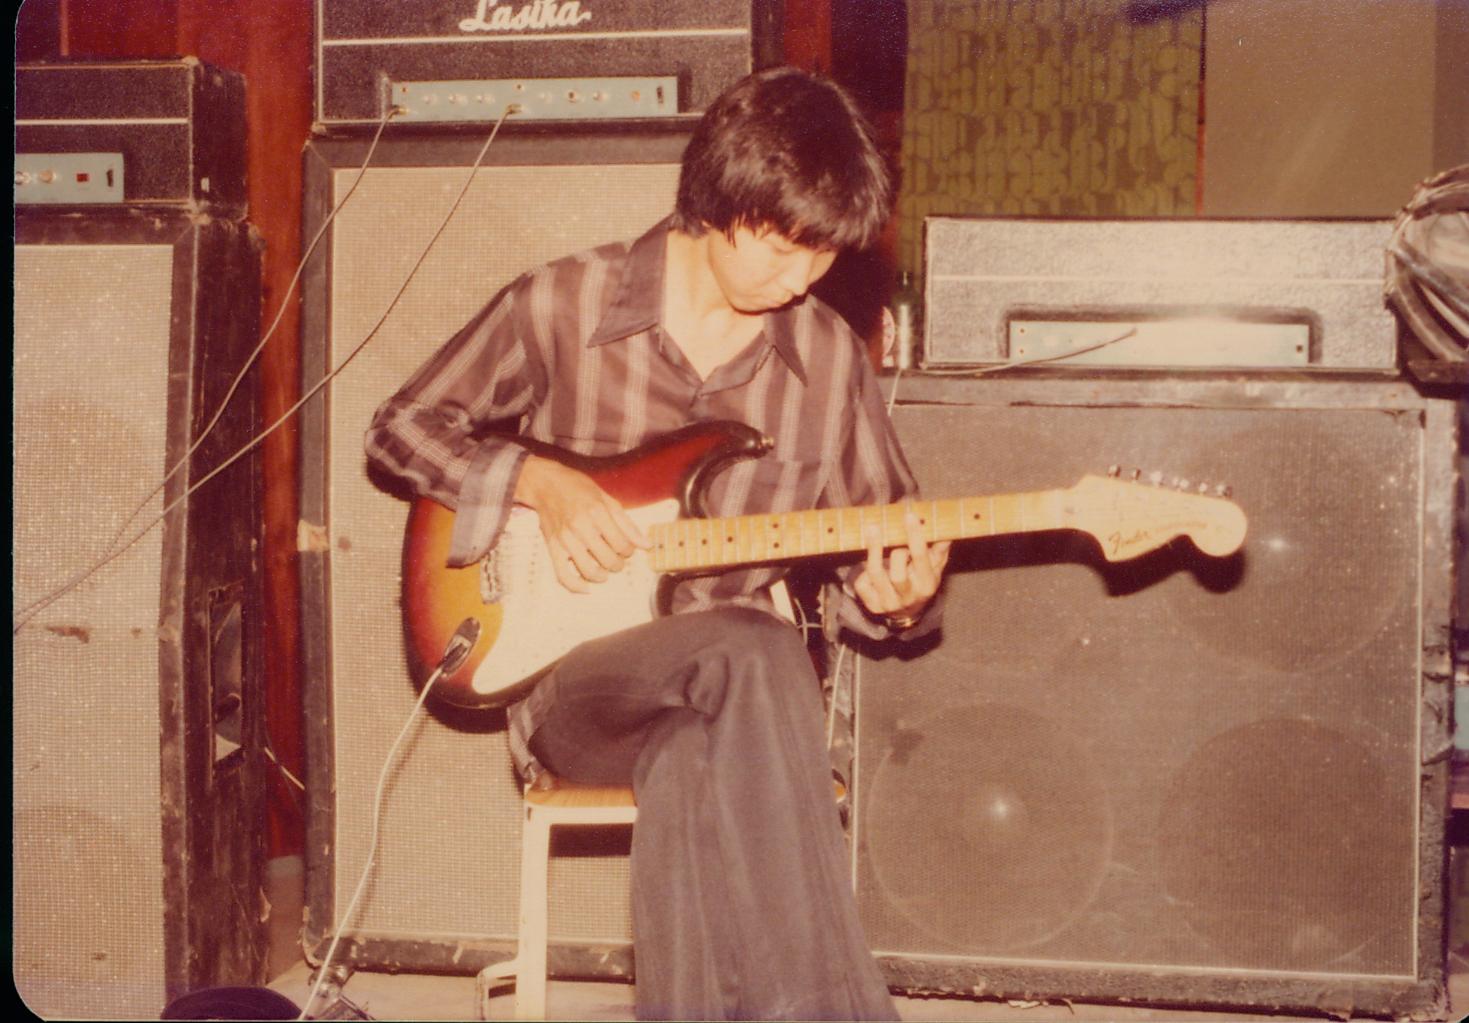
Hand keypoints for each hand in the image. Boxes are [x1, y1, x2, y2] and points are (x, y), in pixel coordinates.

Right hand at [514, 455, 648, 592]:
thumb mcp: (606, 498)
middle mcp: (581, 526)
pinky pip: (563, 575)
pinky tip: (586, 587)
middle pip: (608, 559)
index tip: (626, 548)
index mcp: (597, 512)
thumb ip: (626, 523)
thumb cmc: (578, 488)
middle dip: (618, 564)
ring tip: (605, 570)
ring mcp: (565, 539)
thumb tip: (646, 545)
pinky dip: (576, 586)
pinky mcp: (552, 547)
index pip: (622, 544)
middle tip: (617, 559)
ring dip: (602, 575)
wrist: (545, 484)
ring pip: (589, 570)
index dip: (629, 550)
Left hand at [852, 508, 949, 626]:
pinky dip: (863, 569)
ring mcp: (888, 602)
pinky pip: (862, 583)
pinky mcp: (872, 605)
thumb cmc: (922, 581)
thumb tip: (945, 526)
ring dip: (873, 550)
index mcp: (926, 585)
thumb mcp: (935, 567)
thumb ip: (939, 548)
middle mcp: (907, 596)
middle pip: (898, 574)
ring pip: (876, 575)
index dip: (915, 536)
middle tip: (893, 531)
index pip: (921, 559)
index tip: (909, 515)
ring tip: (873, 529)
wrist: (908, 612)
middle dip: (895, 550)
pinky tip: (868, 560)